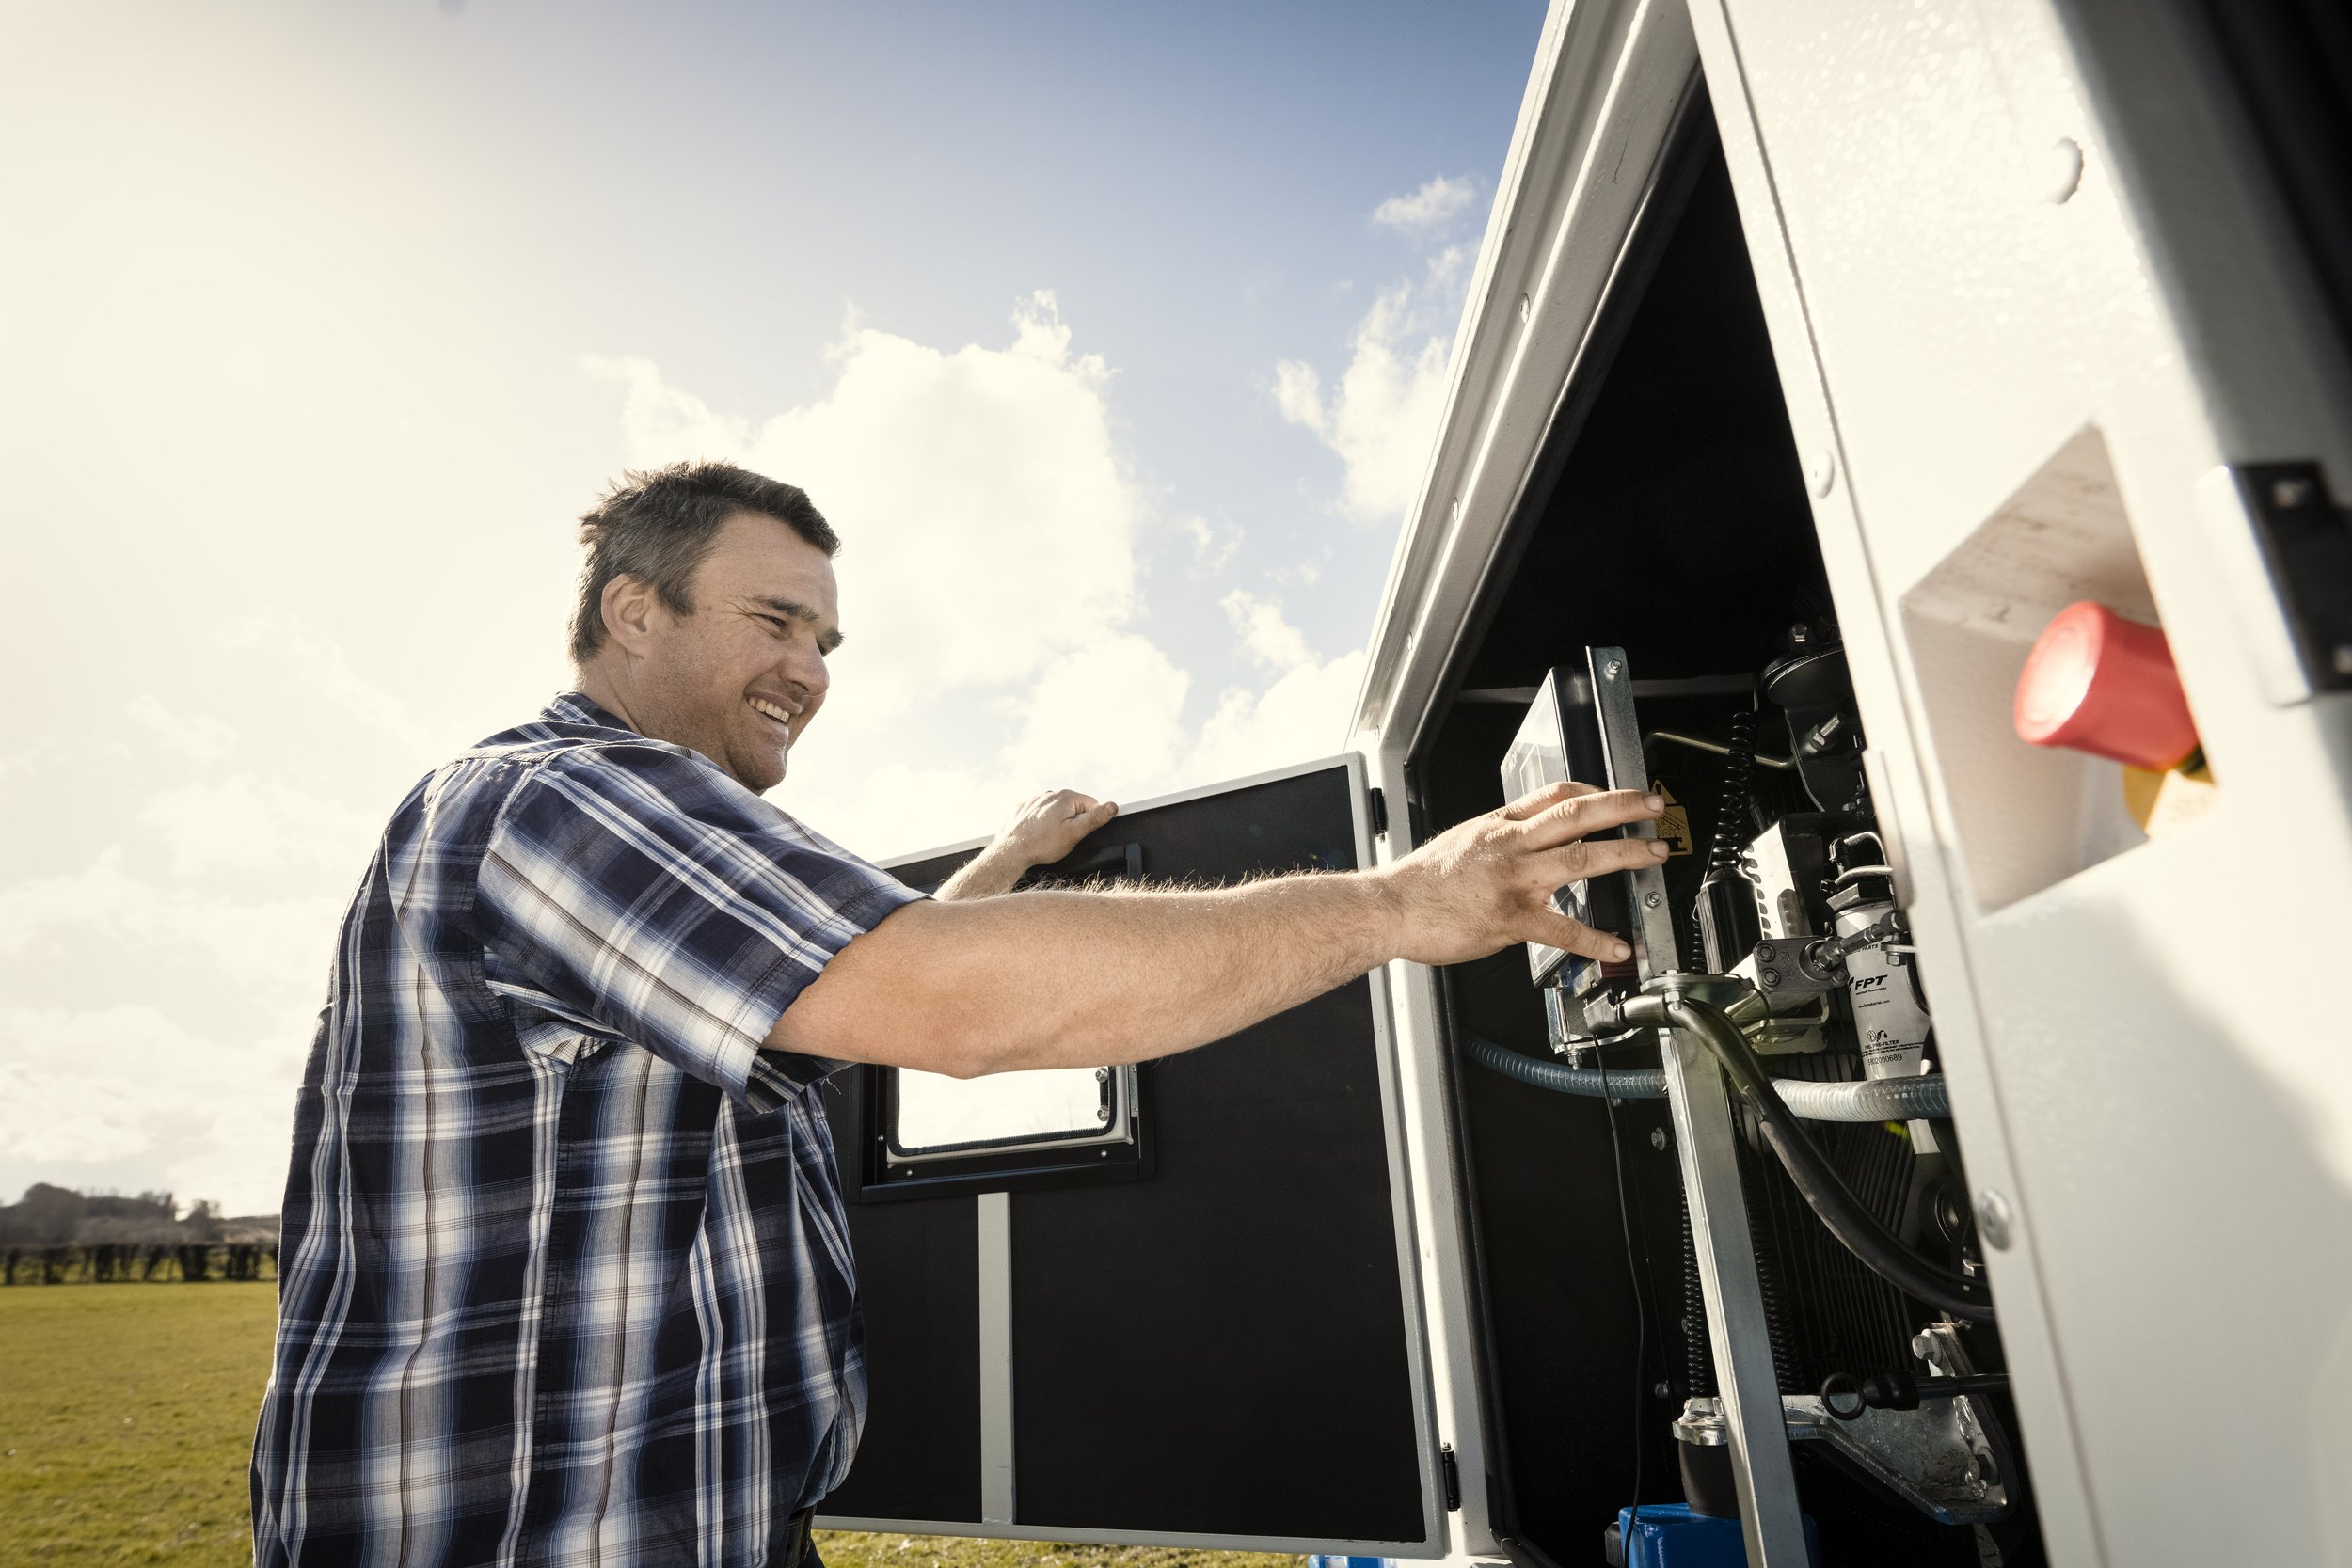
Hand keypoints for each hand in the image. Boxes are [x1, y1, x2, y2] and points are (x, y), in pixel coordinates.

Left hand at [935, 789, 1119, 900]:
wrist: (1011, 851)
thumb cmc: (1042, 844)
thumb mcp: (1075, 833)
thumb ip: (1095, 818)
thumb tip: (1113, 806)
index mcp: (1066, 797)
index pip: (1091, 805)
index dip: (1088, 822)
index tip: (1077, 833)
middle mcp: (1049, 794)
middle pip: (1073, 807)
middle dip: (1072, 821)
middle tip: (1062, 838)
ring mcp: (1034, 800)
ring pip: (1055, 810)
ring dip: (1056, 822)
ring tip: (1047, 838)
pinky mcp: (1022, 808)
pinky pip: (1038, 814)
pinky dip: (1040, 823)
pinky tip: (1036, 835)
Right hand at [1375, 781, 1664, 966]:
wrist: (1389, 908)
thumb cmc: (1421, 883)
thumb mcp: (1462, 842)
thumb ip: (1500, 840)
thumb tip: (1528, 842)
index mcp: (1498, 824)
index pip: (1553, 794)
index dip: (1592, 791)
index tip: (1616, 796)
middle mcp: (1510, 845)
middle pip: (1576, 814)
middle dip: (1621, 807)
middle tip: (1654, 806)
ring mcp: (1512, 880)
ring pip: (1579, 858)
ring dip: (1624, 855)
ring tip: (1653, 856)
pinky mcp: (1510, 918)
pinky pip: (1562, 929)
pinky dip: (1594, 940)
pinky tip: (1617, 946)